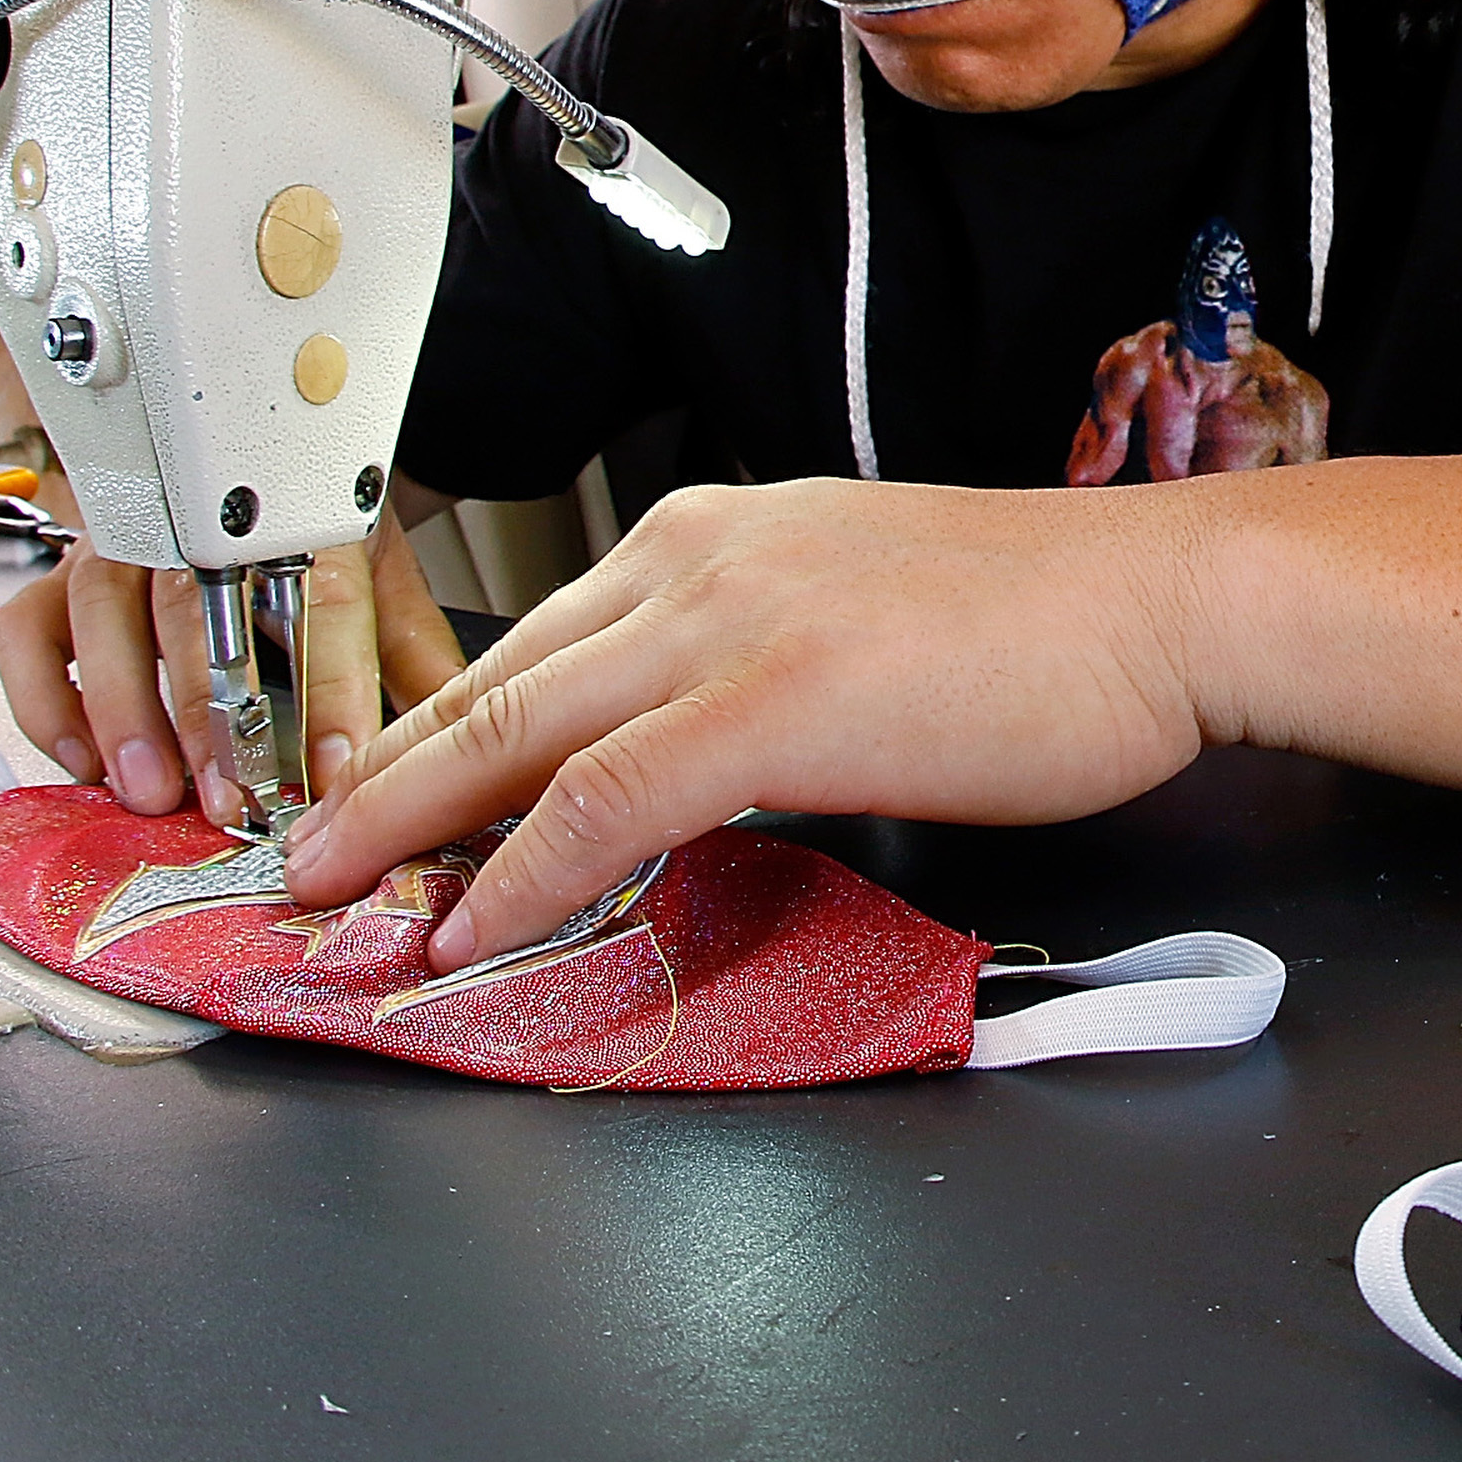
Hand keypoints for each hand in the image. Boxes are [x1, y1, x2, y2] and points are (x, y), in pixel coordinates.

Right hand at [0, 508, 466, 822]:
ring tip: (150, 791)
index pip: (322, 602)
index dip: (330, 693)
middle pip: (198, 611)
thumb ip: (412, 660)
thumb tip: (463, 744)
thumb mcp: (380, 582)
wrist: (255, 465)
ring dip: (122, 709)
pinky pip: (26, 636)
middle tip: (228, 801)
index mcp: (302, 519)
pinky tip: (80, 760)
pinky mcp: (59, 578)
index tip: (336, 774)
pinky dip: (45, 699)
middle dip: (211, 717)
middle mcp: (200, 524)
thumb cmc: (312, 536)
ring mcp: (120, 546)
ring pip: (103, 615)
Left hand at [279, 478, 1204, 970]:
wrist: (1161, 604)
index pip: (538, 640)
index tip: (379, 795)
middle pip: (496, 682)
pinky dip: (519, 872)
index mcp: (718, 535)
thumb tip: (697, 752)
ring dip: (409, 827)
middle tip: (299, 854)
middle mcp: (699, 558)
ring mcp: (730, 625)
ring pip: (518, 731)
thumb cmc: (1049, 626)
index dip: (439, 730)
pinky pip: (604, 798)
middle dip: (381, 779)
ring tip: (332, 896)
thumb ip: (761, 664)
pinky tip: (469, 927)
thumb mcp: (862, 617)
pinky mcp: (773, 700)